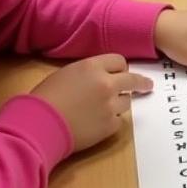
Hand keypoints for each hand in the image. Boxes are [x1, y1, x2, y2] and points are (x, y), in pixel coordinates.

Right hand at [31, 54, 152, 151]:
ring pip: (126, 101)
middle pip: (132, 80)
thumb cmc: (44, 99)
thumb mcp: (65, 75)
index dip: (119, 68)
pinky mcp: (110, 125)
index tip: (123, 73)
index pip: (119, 61)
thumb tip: (99, 78)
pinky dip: (110, 121)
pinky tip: (96, 123)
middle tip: (147, 85)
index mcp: (92, 67)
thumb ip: (88, 74)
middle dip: (141, 83)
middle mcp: (106, 84)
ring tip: (102, 109)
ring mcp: (110, 105)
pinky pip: (118, 121)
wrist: (39, 125)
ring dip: (118, 103)